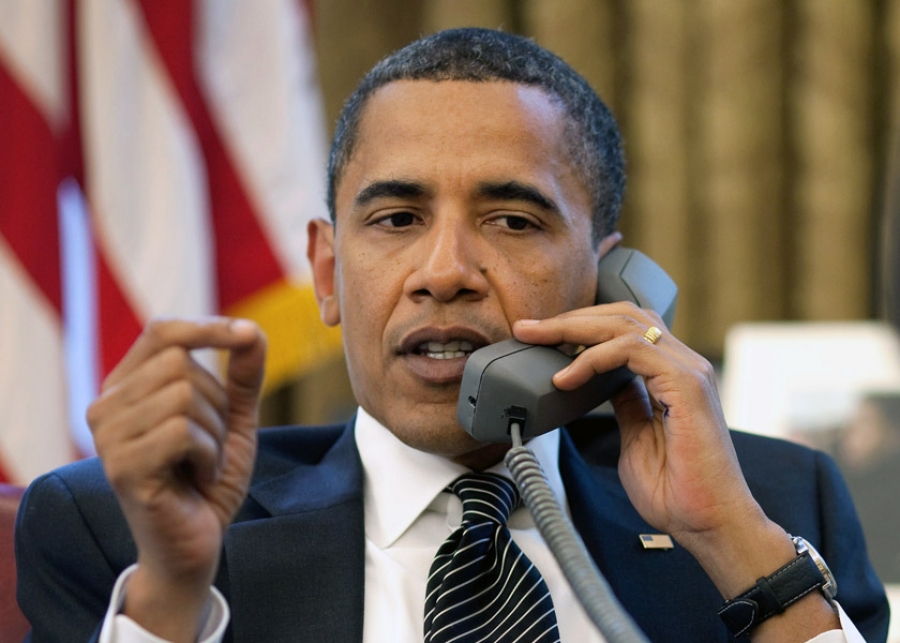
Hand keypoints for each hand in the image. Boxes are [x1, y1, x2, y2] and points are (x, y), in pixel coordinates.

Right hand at [87, 317, 265, 640]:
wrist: (194, 544)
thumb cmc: (208, 479)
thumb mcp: (233, 419)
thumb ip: (242, 375)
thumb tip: (252, 329)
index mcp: (127, 386)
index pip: (162, 332)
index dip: (207, 328)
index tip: (246, 335)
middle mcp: (106, 405)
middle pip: (179, 363)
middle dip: (216, 402)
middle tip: (211, 443)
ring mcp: (107, 436)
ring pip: (183, 395)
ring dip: (214, 433)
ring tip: (203, 464)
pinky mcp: (121, 466)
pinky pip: (182, 432)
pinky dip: (209, 456)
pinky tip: (198, 479)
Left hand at [513, 303, 752, 544]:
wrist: (708, 522)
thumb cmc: (676, 490)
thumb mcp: (635, 436)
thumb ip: (624, 403)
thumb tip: (599, 382)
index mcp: (672, 374)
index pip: (625, 328)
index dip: (581, 326)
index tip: (539, 336)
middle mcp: (683, 364)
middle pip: (622, 315)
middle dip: (570, 318)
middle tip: (528, 328)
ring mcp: (688, 370)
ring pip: (625, 323)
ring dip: (574, 327)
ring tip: (538, 339)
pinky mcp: (687, 383)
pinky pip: (632, 350)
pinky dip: (593, 357)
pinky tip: (566, 376)